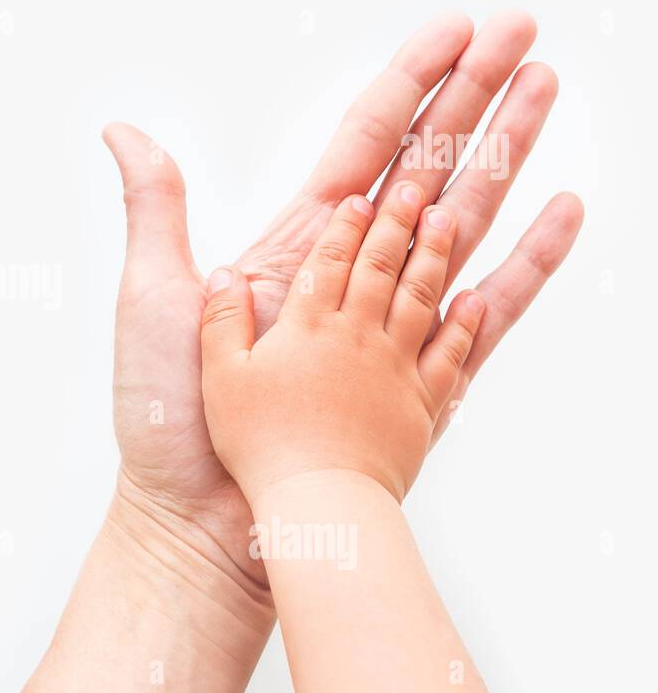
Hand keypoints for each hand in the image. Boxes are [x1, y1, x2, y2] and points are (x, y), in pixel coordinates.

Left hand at [105, 11, 582, 588]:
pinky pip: (488, 309)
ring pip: (465, 218)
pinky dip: (528, 261)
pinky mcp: (420, 374)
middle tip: (525, 31)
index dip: (410, 81)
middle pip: (426, 162)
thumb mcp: (156, 291)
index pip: (365, 140)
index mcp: (296, 240)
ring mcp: (391, 318)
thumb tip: (121, 128)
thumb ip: (156, 206)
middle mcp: (352, 268)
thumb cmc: (167, 410)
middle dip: (474, 95)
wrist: (198, 513)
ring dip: (508, 154)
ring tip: (549, 90)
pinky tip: (562, 210)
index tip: (455, 28)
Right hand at [199, 184, 484, 502]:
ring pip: (420, 297)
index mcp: (305, 327)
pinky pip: (451, 356)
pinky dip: (465, 324)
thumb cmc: (258, 446)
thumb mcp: (218, 379)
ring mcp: (394, 369)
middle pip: (381, 265)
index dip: (344, 226)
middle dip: (397, 220)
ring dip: (436, 253)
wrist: (318, 505)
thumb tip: (224, 274)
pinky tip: (475, 300)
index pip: (327, 260)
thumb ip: (220, 321)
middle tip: (414, 187)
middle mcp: (356, 336)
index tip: (360, 197)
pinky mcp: (421, 406)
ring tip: (449, 216)